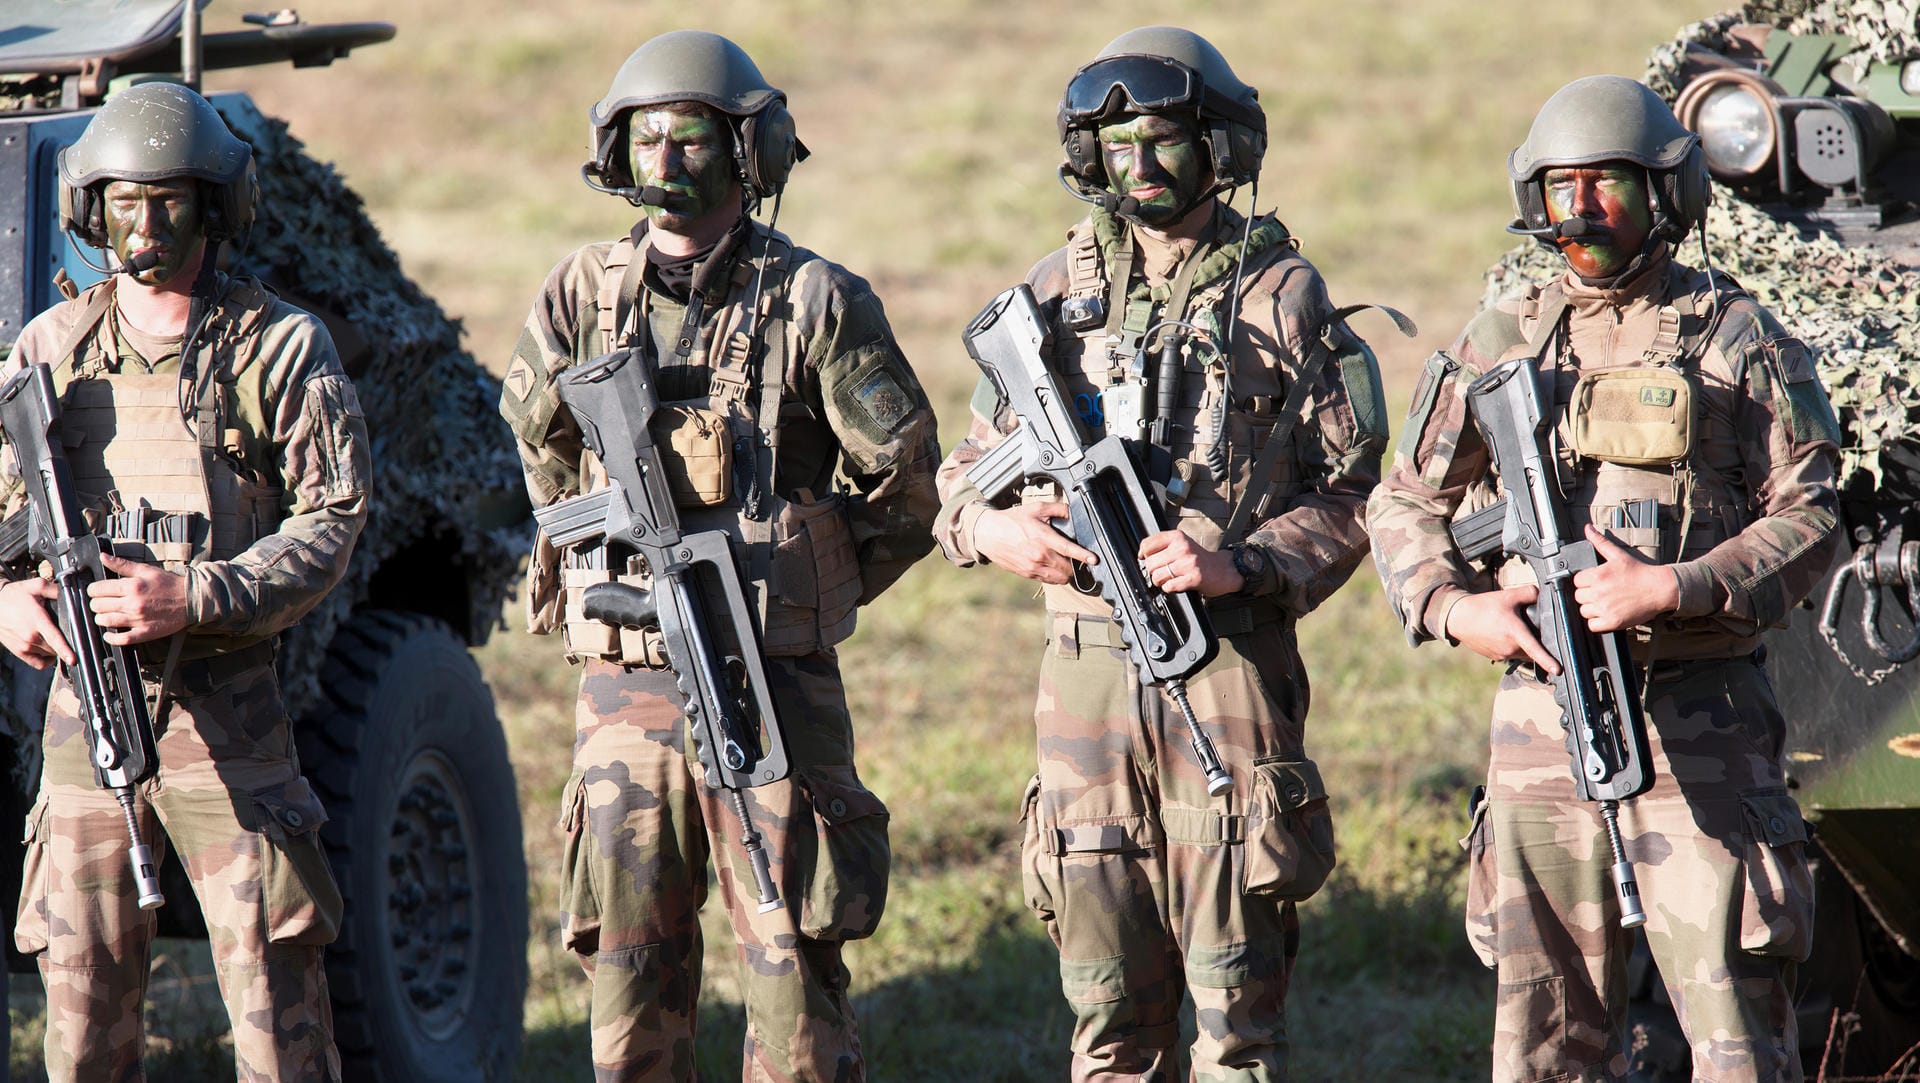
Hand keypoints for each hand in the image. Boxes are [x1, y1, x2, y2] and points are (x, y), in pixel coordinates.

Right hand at [0, 577, 72, 668]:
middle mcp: (29, 636)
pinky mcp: (19, 652)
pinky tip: (51, 652)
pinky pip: (38, 663)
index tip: (74, 659)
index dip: (65, 650)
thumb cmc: (14, 595)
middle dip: (65, 644)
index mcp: (36, 620)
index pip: (54, 638)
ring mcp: (23, 646)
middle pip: (55, 648)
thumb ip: (54, 590)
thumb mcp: (36, 586)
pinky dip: (47, 660)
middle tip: (68, 634)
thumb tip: (71, 592)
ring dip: (55, 649)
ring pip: (49, 654)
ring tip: (55, 637)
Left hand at [87, 553, 188, 645]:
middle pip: (98, 606)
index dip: (93, 589)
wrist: (191, 600)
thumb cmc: (169, 584)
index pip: (98, 589)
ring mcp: (138, 620)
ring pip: (105, 621)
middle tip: (102, 602)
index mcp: (132, 586)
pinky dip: (111, 638)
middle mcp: (133, 603)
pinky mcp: (145, 632)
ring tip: (106, 614)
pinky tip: (109, 634)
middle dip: (96, 603)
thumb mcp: (146, 570)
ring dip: (101, 618)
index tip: (97, 590)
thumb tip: (102, 556)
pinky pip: (121, 639)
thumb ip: (122, 564)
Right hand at [974, 502, 1097, 584]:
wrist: (988, 534)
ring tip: (1067, 565)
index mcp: (1043, 537)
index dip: (1083, 555)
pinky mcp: (1027, 574)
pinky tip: (1054, 567)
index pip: (1068, 549)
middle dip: (1076, 565)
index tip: (1094, 559)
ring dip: (1066, 573)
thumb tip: (1071, 511)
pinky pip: (1048, 581)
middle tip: (1079, 559)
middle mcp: (1039, 555)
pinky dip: (1055, 576)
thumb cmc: (1011, 520)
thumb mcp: (1035, 508)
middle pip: (1067, 568)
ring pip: (1059, 578)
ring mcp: (1033, 567)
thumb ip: (1057, 509)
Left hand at [1137, 530, 1241, 597]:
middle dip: (1153, 572)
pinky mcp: (1193, 578)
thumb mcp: (1183, 544)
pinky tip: (1176, 585)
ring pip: (1157, 576)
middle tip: (1163, 573)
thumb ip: (1164, 546)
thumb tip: (1141, 556)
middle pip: (1150, 563)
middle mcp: (1182, 548)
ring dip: (1160, 582)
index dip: (1143, 555)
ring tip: (1169, 580)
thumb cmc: (1201, 559)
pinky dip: (1169, 589)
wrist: (1225, 569)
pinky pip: (1169, 586)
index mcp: (1177, 537)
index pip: (1147, 545)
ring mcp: (1188, 563)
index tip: (1146, 560)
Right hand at [1443, 586, 1559, 673]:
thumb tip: (1541, 595)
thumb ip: (1529, 593)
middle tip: (1526, 627)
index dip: (1548, 661)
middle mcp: (1509, 647)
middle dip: (1534, 642)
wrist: (1459, 617)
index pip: (1535, 649)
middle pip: (1531, 650)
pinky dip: (1510, 646)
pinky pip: (1510, 654)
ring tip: (1511, 629)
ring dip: (1522, 645)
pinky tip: (1502, 634)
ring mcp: (1501, 654)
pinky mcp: (1494, 656)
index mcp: (1514, 632)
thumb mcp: (1508, 595)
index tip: (1558, 670)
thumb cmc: (1482, 606)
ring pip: (1521, 653)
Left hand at [1572, 525, 1678, 632]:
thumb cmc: (1640, 572)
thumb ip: (1600, 542)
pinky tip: (1607, 614)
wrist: (1660, 588)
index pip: (1576, 581)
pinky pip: (1592, 626)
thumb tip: (1588, 528)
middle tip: (1602, 592)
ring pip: (1584, 612)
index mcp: (1597, 575)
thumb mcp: (1618, 554)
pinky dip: (1597, 622)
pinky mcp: (1612, 622)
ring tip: (1605, 603)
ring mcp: (1605, 608)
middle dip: (1588, 595)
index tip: (1595, 582)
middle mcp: (1598, 592)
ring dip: (1592, 609)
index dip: (1585, 581)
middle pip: (1579, 597)